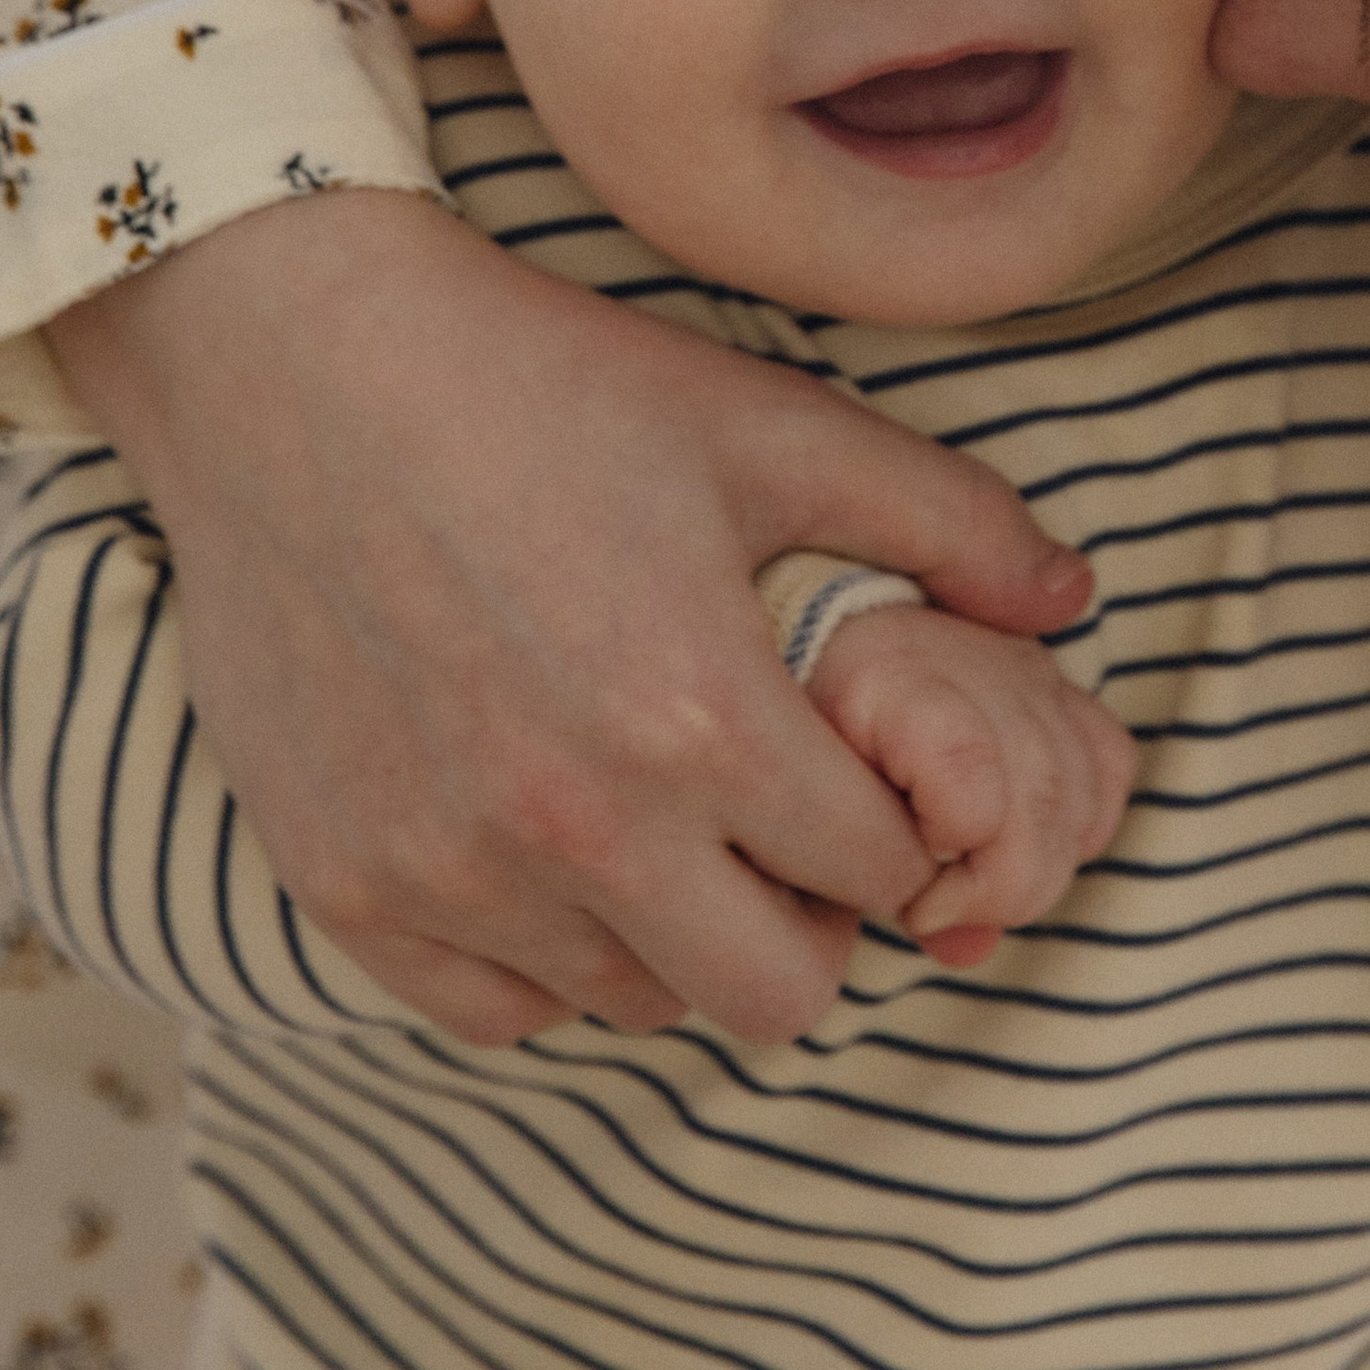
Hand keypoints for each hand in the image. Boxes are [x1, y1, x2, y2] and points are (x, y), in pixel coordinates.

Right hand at [47, 190, 1091, 1044]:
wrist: (295, 358)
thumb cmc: (544, 383)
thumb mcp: (769, 425)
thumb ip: (948, 519)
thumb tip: (1074, 602)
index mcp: (701, 721)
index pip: (879, 877)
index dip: (896, 827)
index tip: (861, 775)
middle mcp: (575, 826)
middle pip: (777, 996)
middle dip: (808, 919)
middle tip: (775, 822)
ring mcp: (447, 870)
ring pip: (635, 1005)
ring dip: (673, 934)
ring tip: (655, 816)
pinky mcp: (342, 883)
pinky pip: (494, 1011)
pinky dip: (542, 957)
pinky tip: (548, 849)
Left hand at [807, 607, 1136, 964]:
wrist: (797, 652)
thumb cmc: (785, 750)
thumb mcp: (800, 821)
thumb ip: (868, 880)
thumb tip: (966, 947)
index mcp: (884, 675)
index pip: (967, 774)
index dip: (957, 869)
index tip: (911, 905)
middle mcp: (965, 655)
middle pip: (1042, 794)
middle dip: (1005, 888)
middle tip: (943, 913)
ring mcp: (1015, 660)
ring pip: (1084, 785)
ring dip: (1044, 866)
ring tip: (974, 885)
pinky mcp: (1051, 677)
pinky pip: (1108, 761)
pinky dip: (1081, 825)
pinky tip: (1025, 847)